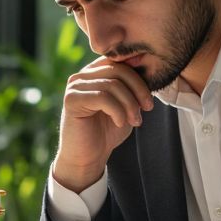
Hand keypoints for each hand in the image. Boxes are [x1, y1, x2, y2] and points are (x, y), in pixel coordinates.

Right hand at [52, 56, 153, 191]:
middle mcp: (82, 75)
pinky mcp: (71, 99)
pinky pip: (102, 97)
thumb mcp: (126, 106)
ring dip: (129, 104)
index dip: (139, 80)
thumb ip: (132, 88)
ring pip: (112, 84)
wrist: (88, 157)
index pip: (121, 63)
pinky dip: (117, 111)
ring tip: (134, 121)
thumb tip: (148, 69)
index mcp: (95, 73)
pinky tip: (120, 122)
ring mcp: (75, 86)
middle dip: (138, 90)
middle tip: (146, 110)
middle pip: (117, 70)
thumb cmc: (107, 132)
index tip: (149, 103)